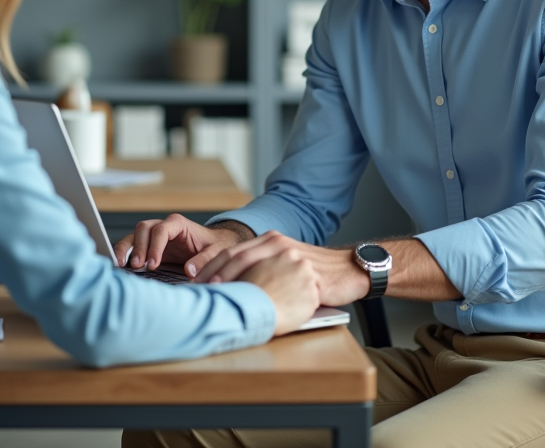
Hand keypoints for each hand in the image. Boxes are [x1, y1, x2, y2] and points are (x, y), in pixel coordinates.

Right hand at [112, 213, 242, 276]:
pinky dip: (125, 253)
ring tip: (121, 265)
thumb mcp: (215, 252)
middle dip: (138, 247)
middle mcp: (164, 226)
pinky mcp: (150, 246)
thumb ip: (204, 260)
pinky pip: (133, 246)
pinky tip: (120, 265)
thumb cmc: (214, 246)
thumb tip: (189, 271)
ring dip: (127, 249)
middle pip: (144, 229)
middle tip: (137, 266)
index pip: (161, 230)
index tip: (152, 265)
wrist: (213, 245)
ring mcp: (155, 235)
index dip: (155, 247)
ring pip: (135, 235)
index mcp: (178, 224)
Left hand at [194, 232, 370, 306]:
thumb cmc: (315, 272)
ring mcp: (292, 257)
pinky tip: (250, 306)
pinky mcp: (307, 274)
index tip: (194, 282)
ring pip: (252, 270)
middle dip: (213, 276)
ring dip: (231, 286)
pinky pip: (278, 286)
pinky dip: (260, 297)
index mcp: (270, 239)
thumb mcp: (287, 260)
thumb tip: (230, 285)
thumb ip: (264, 265)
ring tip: (215, 299)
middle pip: (236, 258)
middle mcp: (278, 244)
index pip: (232, 251)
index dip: (210, 267)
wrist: (350, 269)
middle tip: (197, 292)